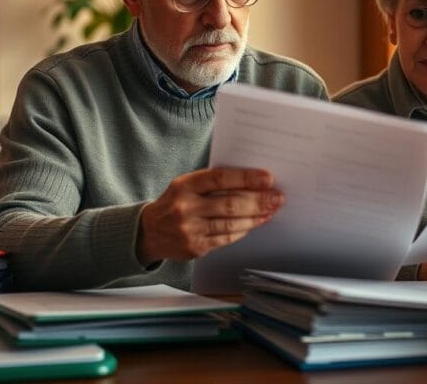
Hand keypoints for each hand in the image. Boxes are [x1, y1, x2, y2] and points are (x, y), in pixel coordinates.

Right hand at [136, 168, 282, 264]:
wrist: (148, 232)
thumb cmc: (175, 202)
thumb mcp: (186, 185)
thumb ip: (212, 183)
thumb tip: (251, 182)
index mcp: (184, 185)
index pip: (220, 178)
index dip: (246, 178)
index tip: (268, 178)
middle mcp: (185, 207)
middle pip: (230, 204)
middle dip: (258, 201)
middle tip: (277, 198)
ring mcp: (189, 230)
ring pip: (231, 224)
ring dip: (255, 218)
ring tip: (271, 210)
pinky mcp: (195, 248)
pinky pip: (226, 239)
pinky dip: (243, 231)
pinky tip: (255, 223)